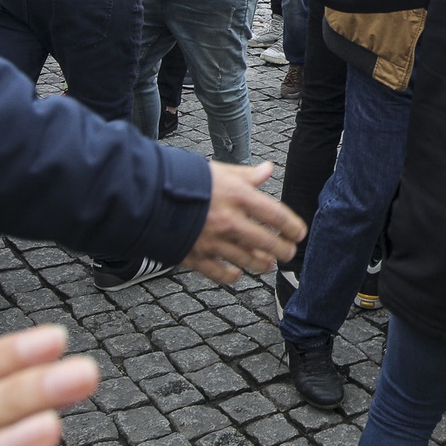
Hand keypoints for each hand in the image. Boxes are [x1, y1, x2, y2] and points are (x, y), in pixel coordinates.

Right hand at [182, 161, 305, 282]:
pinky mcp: (196, 257)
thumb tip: (268, 169)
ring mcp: (213, 242)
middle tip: (288, 253)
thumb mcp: (219, 171)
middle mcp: (229, 221)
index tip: (299, 233)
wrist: (146, 196)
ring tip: (268, 264)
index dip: (292, 226)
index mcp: (238, 197)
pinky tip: (238, 274)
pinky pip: (221, 274)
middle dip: (283, 250)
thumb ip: (246, 175)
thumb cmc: (185, 180)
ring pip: (248, 261)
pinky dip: (232, 276)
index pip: (276, 215)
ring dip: (262, 264)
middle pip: (267, 243)